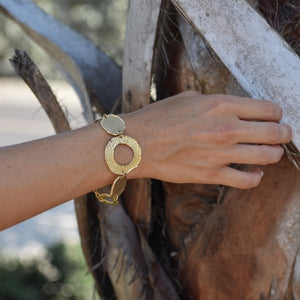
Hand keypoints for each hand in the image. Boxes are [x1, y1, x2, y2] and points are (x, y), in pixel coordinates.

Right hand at [126, 91, 291, 188]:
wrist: (138, 143)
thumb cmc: (158, 118)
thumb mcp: (187, 98)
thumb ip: (211, 102)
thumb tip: (225, 108)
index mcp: (221, 105)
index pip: (268, 109)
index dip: (276, 113)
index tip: (274, 116)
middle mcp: (226, 129)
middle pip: (274, 132)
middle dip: (283, 133)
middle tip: (283, 134)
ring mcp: (221, 154)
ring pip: (267, 157)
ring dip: (274, 154)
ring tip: (271, 153)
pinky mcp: (211, 174)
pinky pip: (247, 180)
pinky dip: (256, 177)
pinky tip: (255, 173)